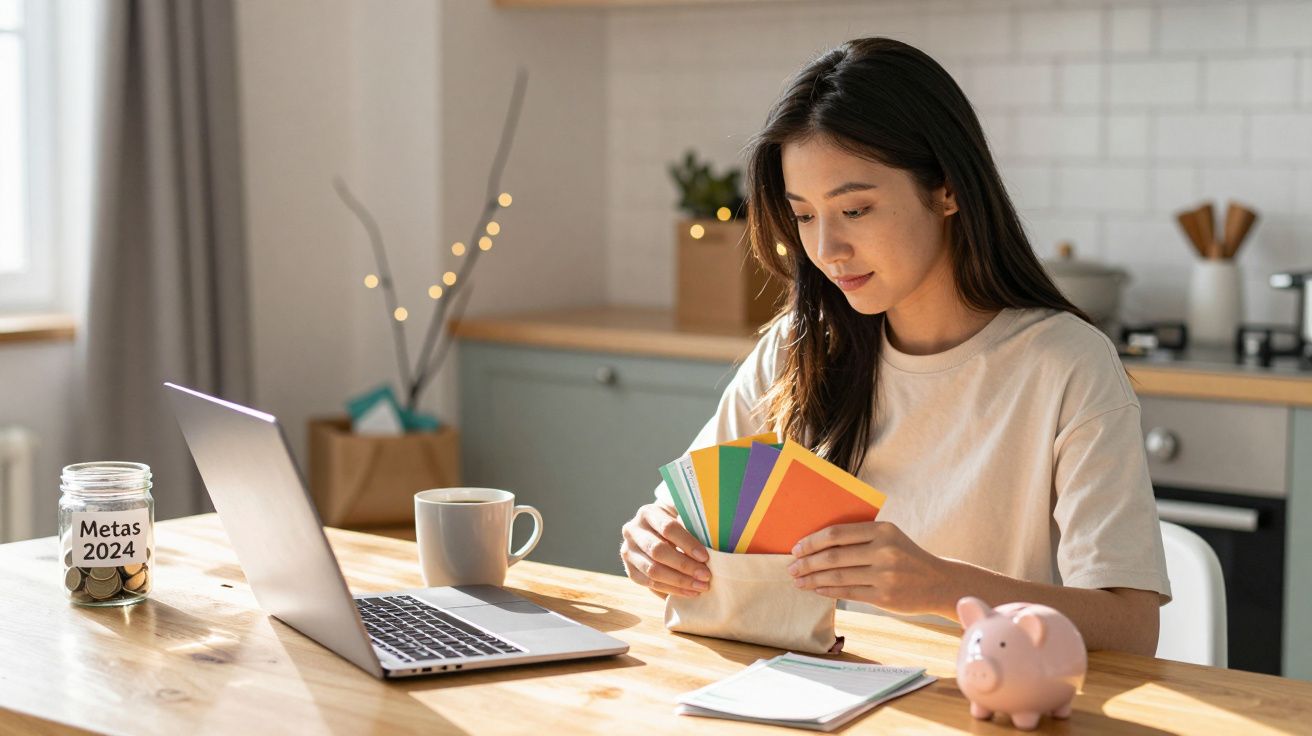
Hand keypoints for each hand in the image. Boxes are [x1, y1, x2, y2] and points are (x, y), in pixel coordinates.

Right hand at [620, 503, 710, 597]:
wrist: (656, 531)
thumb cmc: (677, 523)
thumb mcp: (682, 515)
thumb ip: (693, 523)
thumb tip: (714, 538)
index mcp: (647, 513)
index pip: (667, 528)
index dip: (687, 543)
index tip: (705, 557)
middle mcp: (632, 530)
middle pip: (657, 551)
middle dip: (684, 565)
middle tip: (706, 576)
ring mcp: (628, 551)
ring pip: (652, 570)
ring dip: (679, 581)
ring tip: (700, 587)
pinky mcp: (630, 570)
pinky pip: (649, 584)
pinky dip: (671, 590)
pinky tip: (689, 592)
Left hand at [787, 521, 955, 615]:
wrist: (939, 582)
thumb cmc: (906, 556)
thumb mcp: (890, 537)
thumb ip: (861, 537)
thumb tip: (817, 543)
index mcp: (882, 530)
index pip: (837, 533)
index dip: (812, 541)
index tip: (796, 548)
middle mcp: (884, 551)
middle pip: (834, 556)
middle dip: (807, 562)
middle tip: (791, 567)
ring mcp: (885, 575)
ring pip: (838, 576)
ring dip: (812, 579)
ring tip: (797, 580)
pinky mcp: (884, 597)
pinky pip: (847, 593)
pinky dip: (827, 590)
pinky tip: (815, 589)